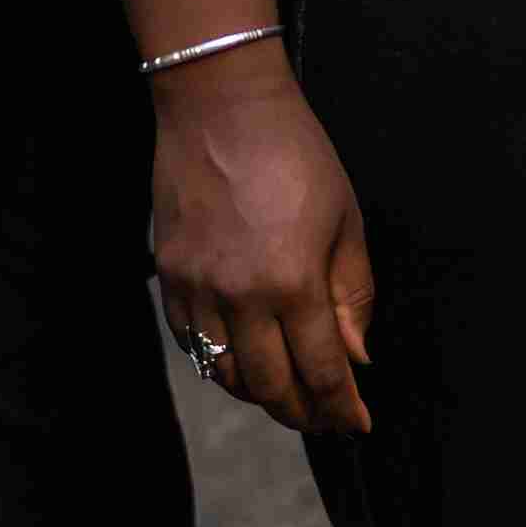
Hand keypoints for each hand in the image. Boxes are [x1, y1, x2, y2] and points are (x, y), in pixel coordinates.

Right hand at [147, 44, 376, 432]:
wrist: (218, 102)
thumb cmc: (294, 153)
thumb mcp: (346, 219)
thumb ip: (352, 295)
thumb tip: (355, 356)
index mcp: (293, 281)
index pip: (321, 372)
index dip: (342, 408)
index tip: (357, 424)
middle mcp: (239, 294)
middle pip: (270, 386)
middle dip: (303, 413)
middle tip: (324, 417)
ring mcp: (196, 286)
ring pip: (224, 373)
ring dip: (258, 394)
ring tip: (283, 393)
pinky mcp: (167, 273)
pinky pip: (189, 341)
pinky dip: (216, 363)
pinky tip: (239, 360)